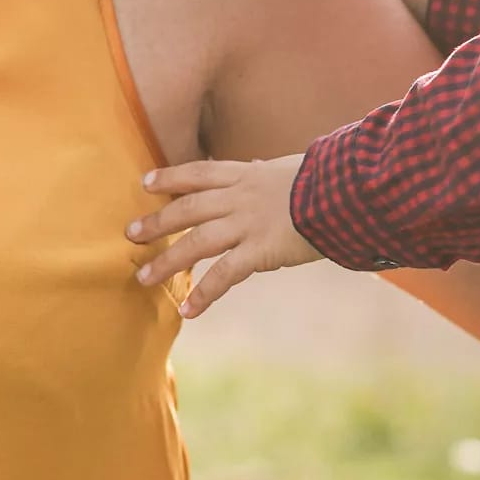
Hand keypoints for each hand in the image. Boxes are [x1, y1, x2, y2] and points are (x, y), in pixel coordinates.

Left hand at [126, 153, 324, 316]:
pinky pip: (224, 275)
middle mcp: (240, 197)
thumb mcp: (295, 169)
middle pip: (187, 208)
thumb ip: (272, 176)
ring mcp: (247, 224)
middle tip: (130, 234)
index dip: (171, 176)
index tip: (147, 182)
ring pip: (195, 243)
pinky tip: (188, 310)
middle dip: (157, 222)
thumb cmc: (333, 180)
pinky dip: (204, 294)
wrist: (349, 192)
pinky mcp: (260, 250)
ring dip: (168, 262)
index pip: (200, 172)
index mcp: (248, 175)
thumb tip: (264, 171)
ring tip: (144, 278)